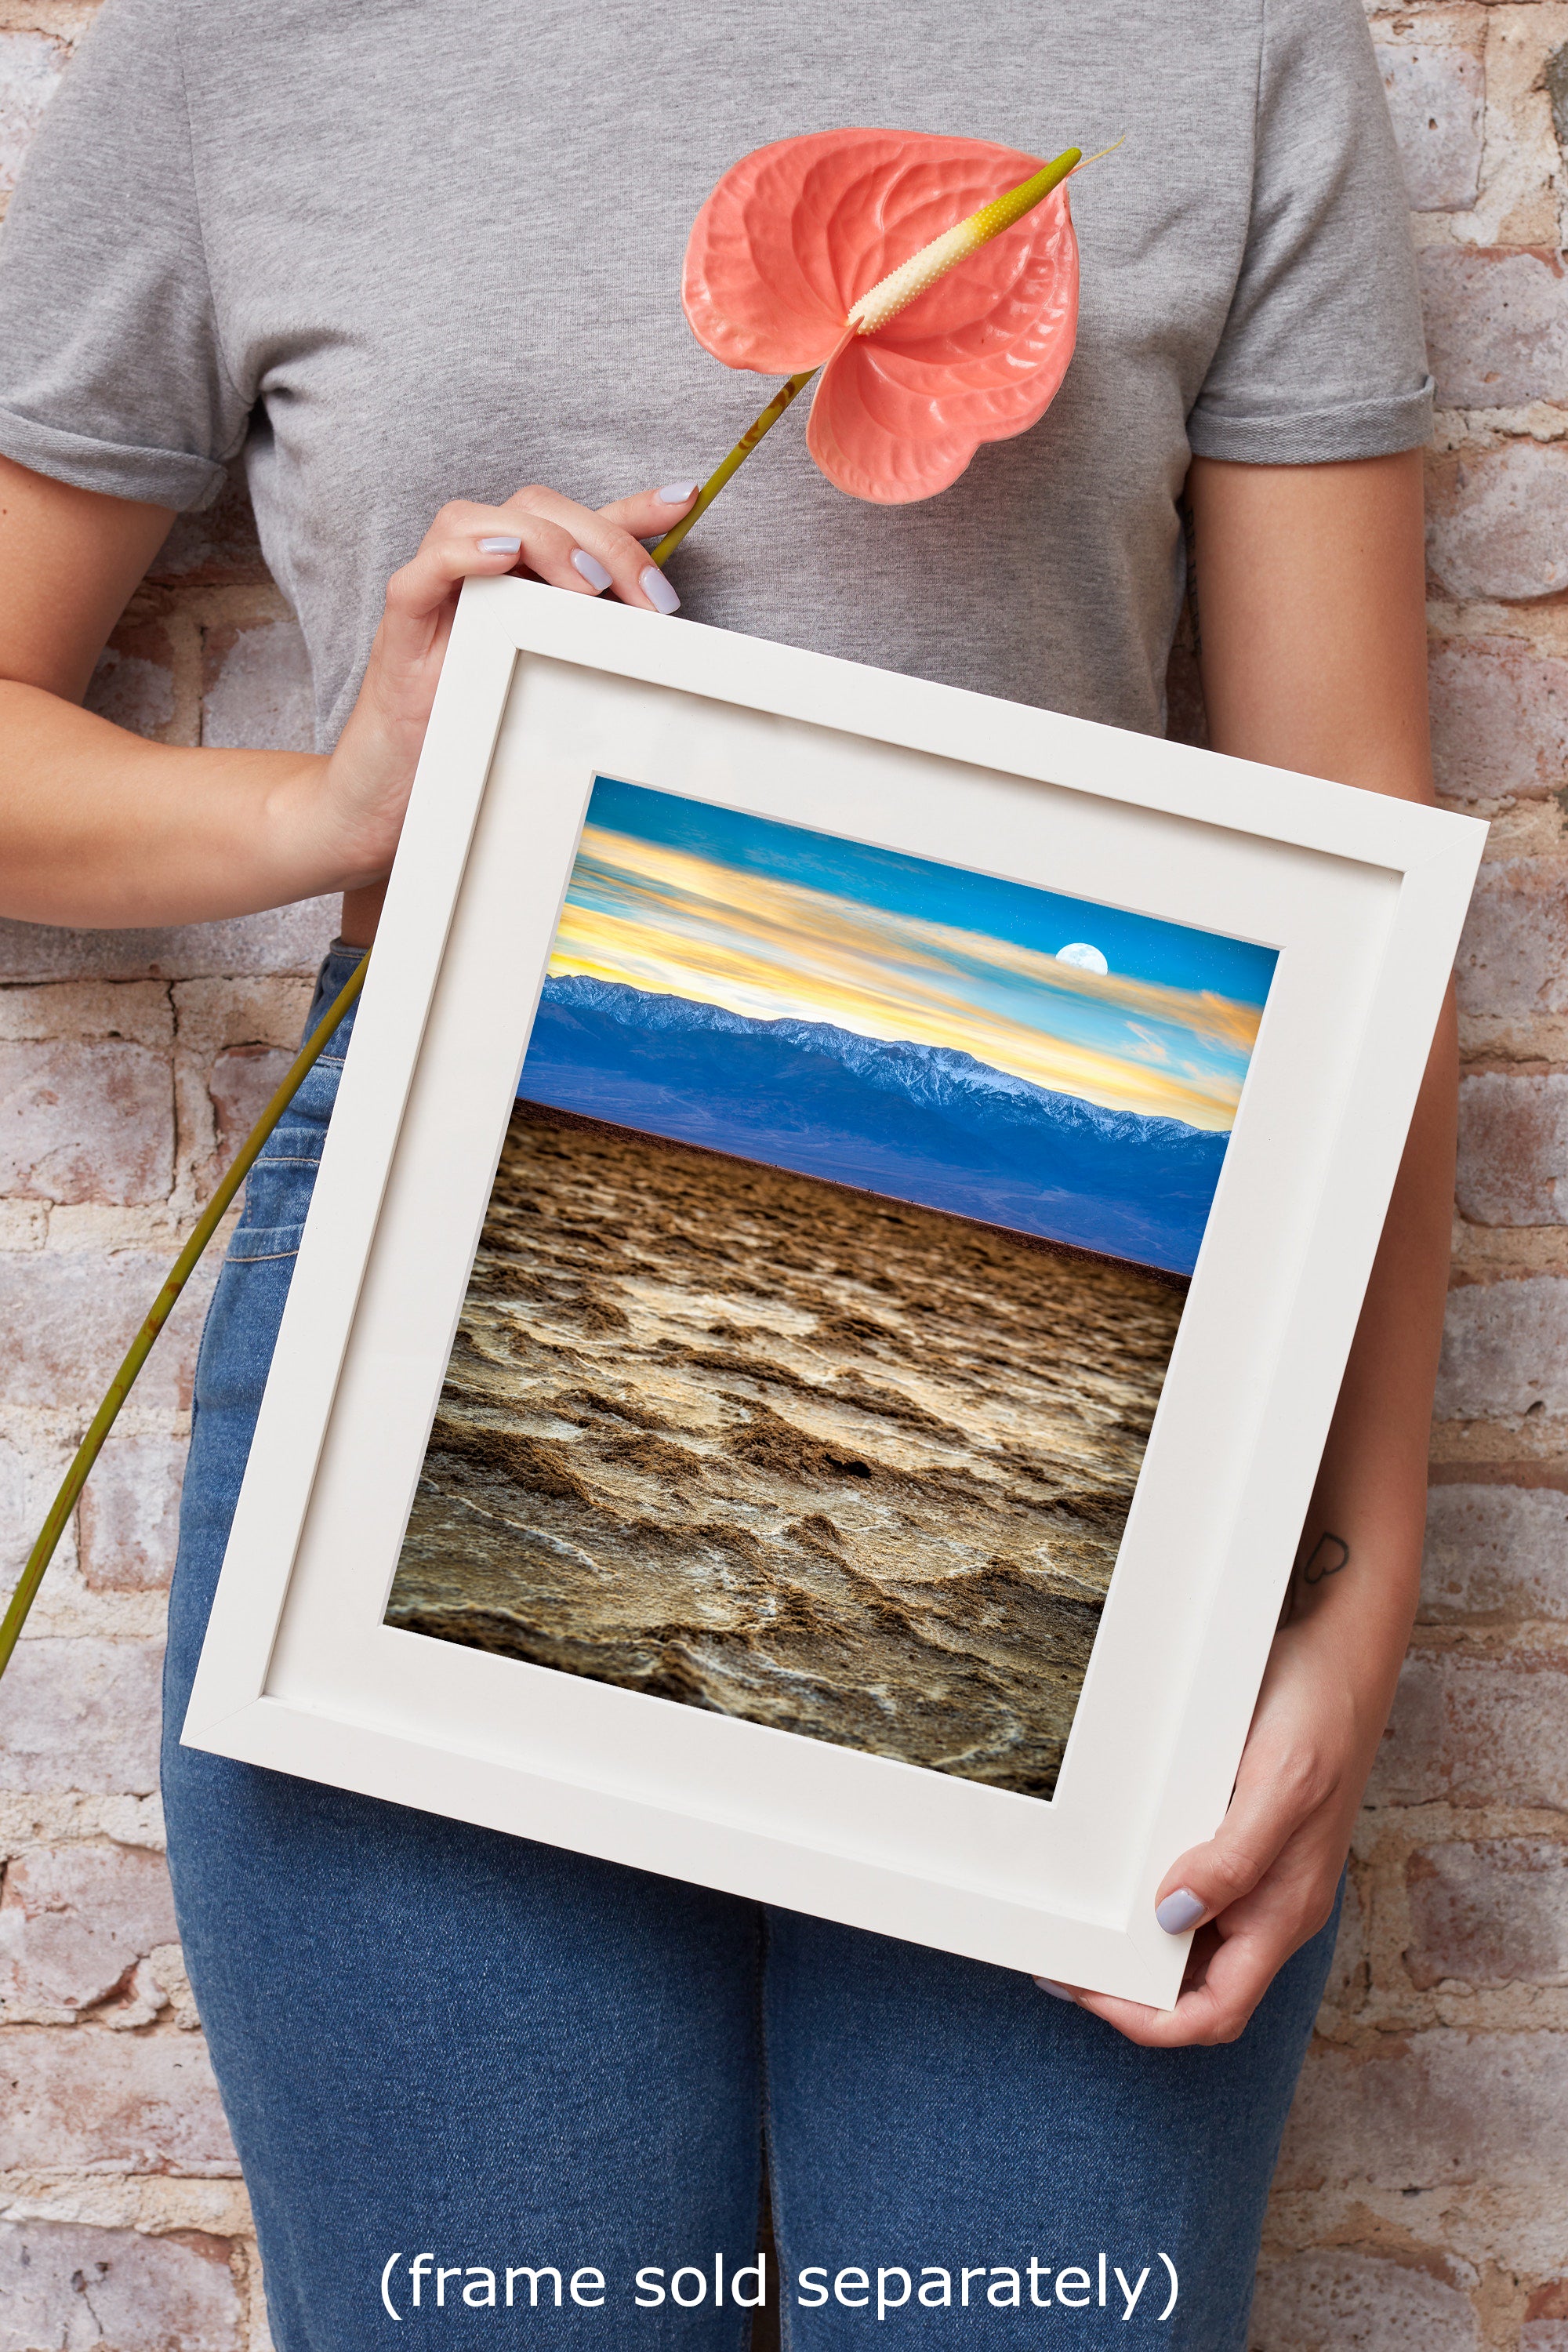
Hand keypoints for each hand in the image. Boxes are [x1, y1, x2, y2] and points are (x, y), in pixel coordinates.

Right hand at [268, 479, 698, 897]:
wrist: (393, 794)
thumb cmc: (473, 739)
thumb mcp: (551, 691)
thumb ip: (593, 653)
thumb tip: (663, 645)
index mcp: (519, 581)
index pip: (576, 523)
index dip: (631, 507)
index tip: (685, 500)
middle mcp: (476, 573)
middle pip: (536, 509)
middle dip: (605, 541)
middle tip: (650, 596)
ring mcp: (435, 594)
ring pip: (476, 516)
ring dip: (543, 540)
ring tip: (588, 584)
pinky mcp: (401, 627)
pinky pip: (425, 569)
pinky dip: (464, 552)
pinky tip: (503, 558)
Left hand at [1040, 1597, 1394, 2046]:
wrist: (1343, 1656)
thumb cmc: (1321, 1715)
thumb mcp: (1279, 1786)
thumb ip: (1232, 1860)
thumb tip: (1172, 1916)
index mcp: (1284, 1913)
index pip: (1215, 2011)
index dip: (1150, 2020)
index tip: (1088, 1991)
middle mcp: (1273, 1908)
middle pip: (1198, 1991)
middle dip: (1131, 1991)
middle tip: (1064, 1960)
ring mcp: (1262, 1878)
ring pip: (1193, 1947)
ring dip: (1138, 1950)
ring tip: (1078, 1927)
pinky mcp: (1247, 1842)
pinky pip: (1196, 1896)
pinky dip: (1151, 1903)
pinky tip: (1116, 1879)